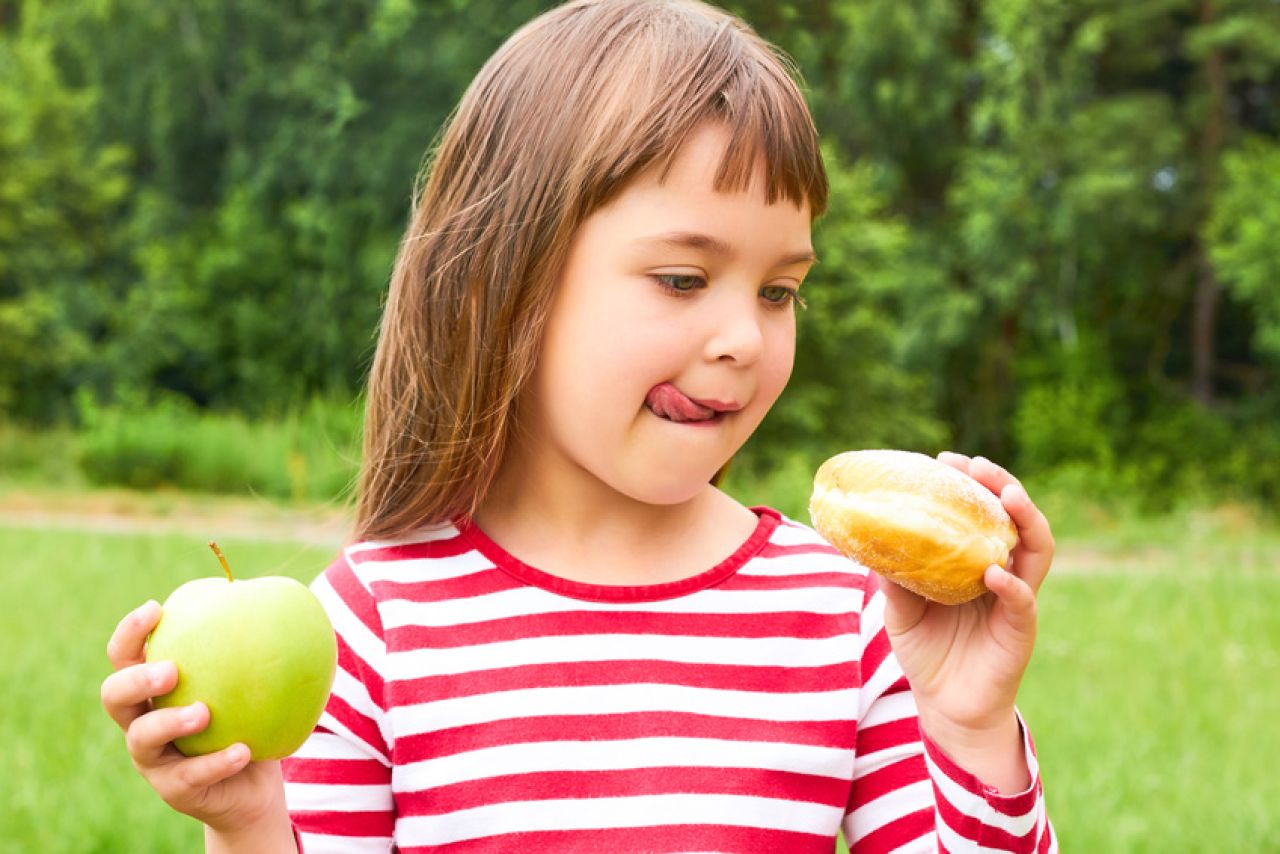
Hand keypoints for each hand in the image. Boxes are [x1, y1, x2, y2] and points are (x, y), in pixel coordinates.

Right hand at [100, 600, 286, 833]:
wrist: (253, 787)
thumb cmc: (247, 720)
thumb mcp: (248, 683)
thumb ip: (251, 647)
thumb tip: (276, 595)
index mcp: (152, 690)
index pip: (124, 657)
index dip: (130, 633)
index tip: (156, 608)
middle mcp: (141, 722)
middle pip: (114, 697)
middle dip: (137, 680)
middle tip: (171, 670)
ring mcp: (154, 761)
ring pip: (143, 740)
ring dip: (171, 721)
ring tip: (204, 712)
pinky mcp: (175, 791)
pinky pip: (191, 777)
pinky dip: (216, 762)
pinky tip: (243, 750)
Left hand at [877, 453, 1053, 780]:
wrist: (946, 707)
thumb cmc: (927, 651)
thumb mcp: (900, 610)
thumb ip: (894, 578)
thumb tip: (870, 539)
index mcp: (975, 560)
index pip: (983, 511)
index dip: (971, 483)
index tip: (946, 459)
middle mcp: (1002, 571)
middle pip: (1016, 518)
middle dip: (1003, 486)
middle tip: (979, 466)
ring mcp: (1015, 598)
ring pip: (1037, 550)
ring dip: (1026, 519)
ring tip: (1008, 496)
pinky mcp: (1020, 630)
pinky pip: (1023, 601)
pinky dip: (1011, 585)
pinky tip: (993, 571)